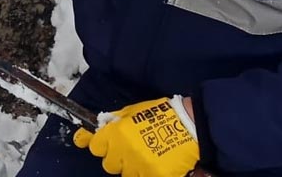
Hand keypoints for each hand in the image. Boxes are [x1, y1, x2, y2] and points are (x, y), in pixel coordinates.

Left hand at [73, 96, 199, 176]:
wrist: (190, 124)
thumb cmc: (161, 114)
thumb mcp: (132, 111)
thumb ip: (112, 122)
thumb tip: (91, 131)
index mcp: (118, 132)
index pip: (95, 146)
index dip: (101, 145)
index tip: (106, 145)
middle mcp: (126, 150)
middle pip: (109, 165)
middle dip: (117, 159)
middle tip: (130, 151)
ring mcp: (140, 165)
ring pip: (126, 175)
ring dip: (133, 168)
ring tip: (146, 156)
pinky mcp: (155, 176)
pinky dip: (148, 173)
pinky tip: (156, 164)